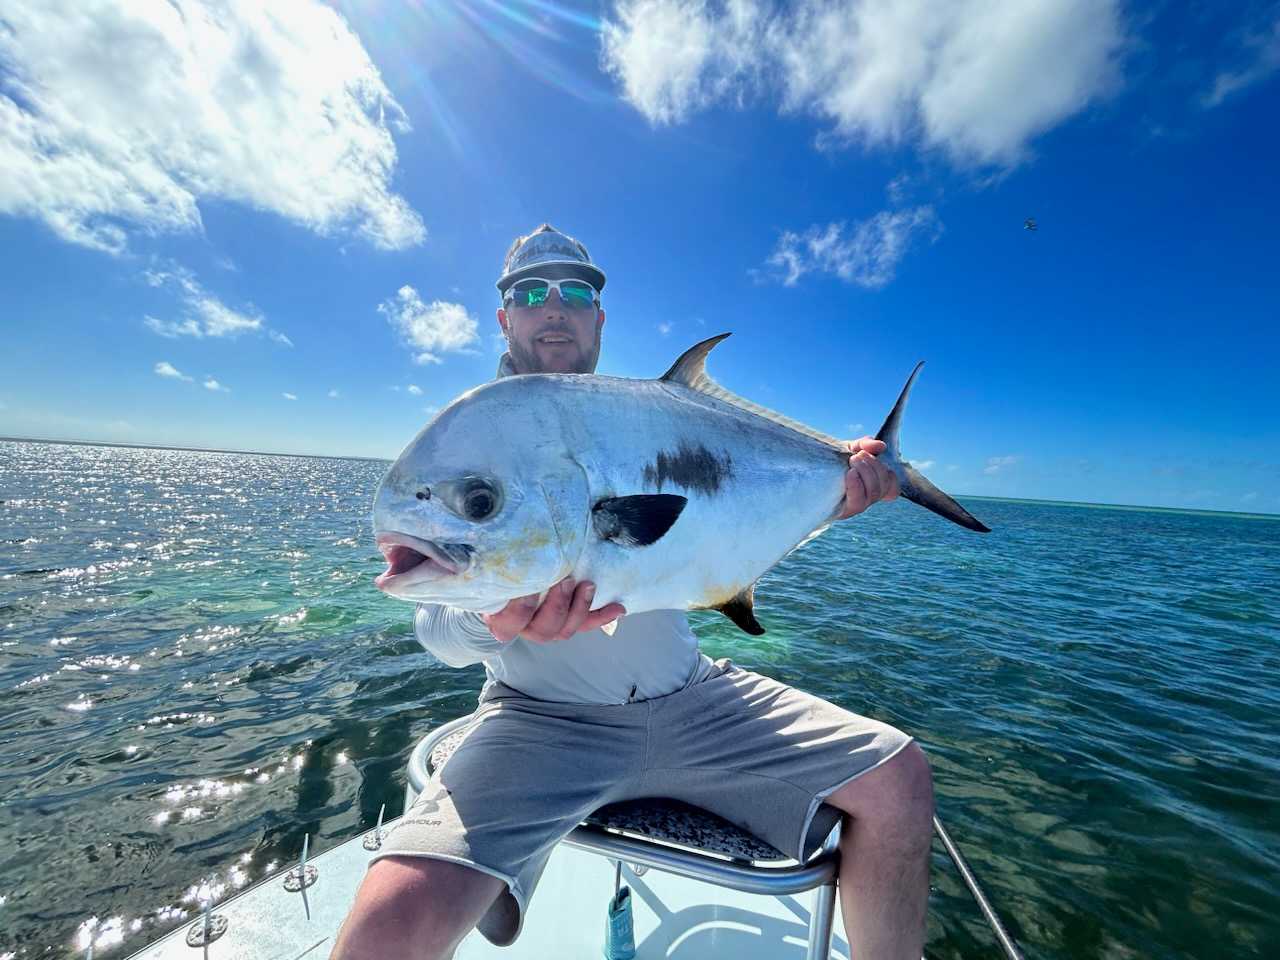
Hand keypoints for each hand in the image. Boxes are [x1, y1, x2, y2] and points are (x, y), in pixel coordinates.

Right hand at [481, 577, 625, 643]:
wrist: (499, 585)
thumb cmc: (495, 575)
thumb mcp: (487, 571)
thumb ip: (488, 565)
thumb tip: (475, 547)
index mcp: (501, 620)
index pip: (510, 622)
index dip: (522, 606)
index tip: (529, 585)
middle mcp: (525, 629)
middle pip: (543, 629)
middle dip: (558, 605)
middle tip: (565, 578)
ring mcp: (547, 628)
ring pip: (565, 631)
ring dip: (580, 608)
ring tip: (588, 584)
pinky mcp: (566, 623)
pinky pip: (586, 625)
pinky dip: (602, 617)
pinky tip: (619, 607)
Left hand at [834, 437, 899, 520]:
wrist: (805, 475)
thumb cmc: (831, 463)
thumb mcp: (849, 449)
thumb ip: (865, 445)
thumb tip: (880, 446)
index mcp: (871, 487)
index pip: (892, 489)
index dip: (890, 477)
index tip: (877, 460)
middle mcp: (866, 499)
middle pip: (883, 486)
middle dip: (874, 466)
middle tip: (858, 455)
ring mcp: (855, 506)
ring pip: (874, 493)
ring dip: (866, 472)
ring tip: (853, 459)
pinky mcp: (843, 512)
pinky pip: (858, 503)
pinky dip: (857, 485)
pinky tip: (850, 473)